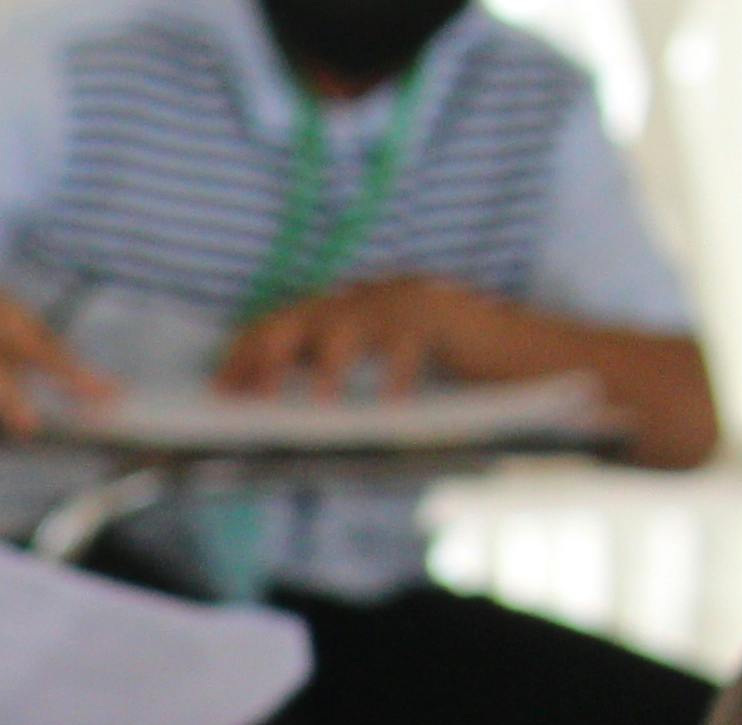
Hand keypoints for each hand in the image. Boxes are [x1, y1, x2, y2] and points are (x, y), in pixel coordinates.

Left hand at [219, 275, 493, 398]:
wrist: (522, 356)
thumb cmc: (443, 380)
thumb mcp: (373, 378)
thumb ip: (330, 381)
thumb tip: (274, 410)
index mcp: (346, 311)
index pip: (282, 325)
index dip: (248, 353)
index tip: (220, 389)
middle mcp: (368, 298)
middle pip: (304, 317)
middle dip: (269, 355)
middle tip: (252, 398)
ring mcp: (404, 300)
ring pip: (350, 324)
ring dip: (328, 365)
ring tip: (318, 404)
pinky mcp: (443, 314)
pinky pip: (410, 341)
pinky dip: (398, 373)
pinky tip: (391, 405)